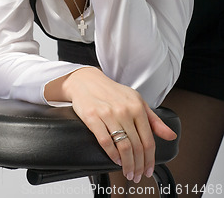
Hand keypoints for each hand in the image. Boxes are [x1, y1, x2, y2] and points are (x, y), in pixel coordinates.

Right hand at [63, 67, 176, 182]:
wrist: (87, 81)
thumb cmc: (112, 92)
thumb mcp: (137, 101)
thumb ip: (154, 120)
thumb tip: (170, 135)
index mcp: (137, 106)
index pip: (148, 140)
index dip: (150, 159)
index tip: (149, 170)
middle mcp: (124, 110)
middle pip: (137, 146)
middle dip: (139, 166)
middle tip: (138, 175)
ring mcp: (108, 114)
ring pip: (123, 146)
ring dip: (128, 164)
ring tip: (128, 172)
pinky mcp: (93, 117)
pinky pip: (105, 142)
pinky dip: (112, 155)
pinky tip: (115, 160)